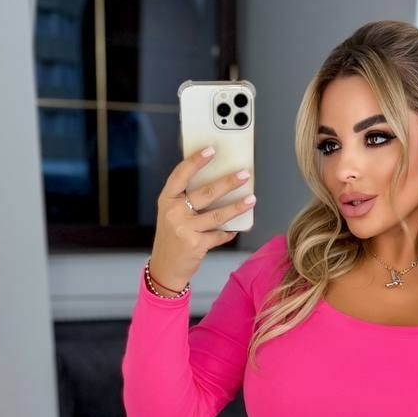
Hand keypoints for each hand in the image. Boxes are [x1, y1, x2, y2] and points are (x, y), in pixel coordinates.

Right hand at [150, 146, 255, 289]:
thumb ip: (188, 198)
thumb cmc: (172, 236)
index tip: (211, 149)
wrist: (165, 266)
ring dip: (237, 207)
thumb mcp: (173, 213)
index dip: (196, 161)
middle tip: (244, 174)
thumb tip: (219, 182)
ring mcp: (185, 229)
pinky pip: (219, 235)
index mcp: (167, 199)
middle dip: (228, 182)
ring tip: (251, 199)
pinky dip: (229, 232)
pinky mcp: (196, 245)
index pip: (181, 174)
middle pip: (206, 193)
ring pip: (217, 215)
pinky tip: (237, 228)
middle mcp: (174, 212)